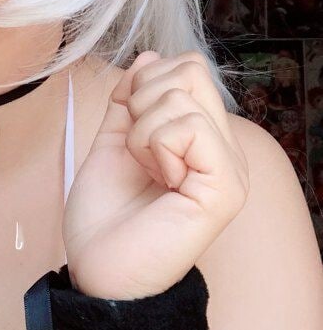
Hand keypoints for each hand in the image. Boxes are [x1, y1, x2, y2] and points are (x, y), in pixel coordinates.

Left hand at [62, 50, 249, 299]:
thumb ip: (130, 101)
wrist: (100, 272)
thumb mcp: (112, 143)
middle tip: (136, 149)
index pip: (187, 67)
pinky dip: (156, 144)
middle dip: (142, 99)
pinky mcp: (226, 188)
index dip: (143, 84)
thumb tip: (151, 56)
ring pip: (184, 94)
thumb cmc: (105, 219)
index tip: (127, 127)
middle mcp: (223, 150)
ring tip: (145, 170)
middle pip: (190, 70)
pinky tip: (159, 179)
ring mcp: (230, 169)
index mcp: (202, 139)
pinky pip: (191, 127)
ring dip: (142, 130)